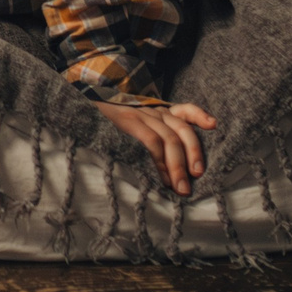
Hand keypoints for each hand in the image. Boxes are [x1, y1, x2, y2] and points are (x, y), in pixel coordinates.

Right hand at [97, 100, 215, 196]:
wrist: (78, 103)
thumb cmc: (104, 120)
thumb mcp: (128, 122)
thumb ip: (147, 135)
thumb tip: (164, 168)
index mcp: (155, 111)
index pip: (183, 109)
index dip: (200, 115)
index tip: (213, 125)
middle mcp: (151, 111)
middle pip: (182, 129)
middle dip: (194, 153)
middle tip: (198, 176)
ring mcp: (139, 115)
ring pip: (169, 139)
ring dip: (178, 166)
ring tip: (182, 188)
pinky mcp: (127, 121)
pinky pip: (152, 141)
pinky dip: (160, 161)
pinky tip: (163, 178)